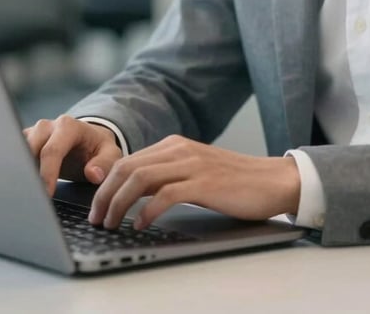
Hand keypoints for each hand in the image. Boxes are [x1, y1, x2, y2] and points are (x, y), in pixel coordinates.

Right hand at [23, 115, 122, 196]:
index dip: (47, 174)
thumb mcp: (111, 155)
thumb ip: (105, 163)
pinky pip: (12, 153)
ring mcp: (34, 132)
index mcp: (68, 126)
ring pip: (17, 150)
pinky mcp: (25, 141)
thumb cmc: (98, 149)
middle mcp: (48, 126)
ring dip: (18, 170)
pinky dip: (13, 168)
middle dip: (28, 173)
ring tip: (22, 192)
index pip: (52, 151)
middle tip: (30, 197)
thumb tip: (93, 174)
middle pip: (30, 148)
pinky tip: (16, 185)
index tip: (46, 195)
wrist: (88, 141)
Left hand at [87, 135, 300, 229]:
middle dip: (105, 195)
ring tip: (111, 223)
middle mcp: (179, 150)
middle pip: (127, 168)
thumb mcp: (194, 171)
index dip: (105, 184)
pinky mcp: (204, 183)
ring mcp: (192, 165)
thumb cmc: (234, 182)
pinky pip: (165, 195)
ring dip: (119, 203)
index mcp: (174, 145)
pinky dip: (147, 211)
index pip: (127, 161)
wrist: (273, 180)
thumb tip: (133, 194)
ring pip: (140, 179)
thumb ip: (167, 175)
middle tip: (96, 218)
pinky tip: (140, 224)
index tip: (96, 206)